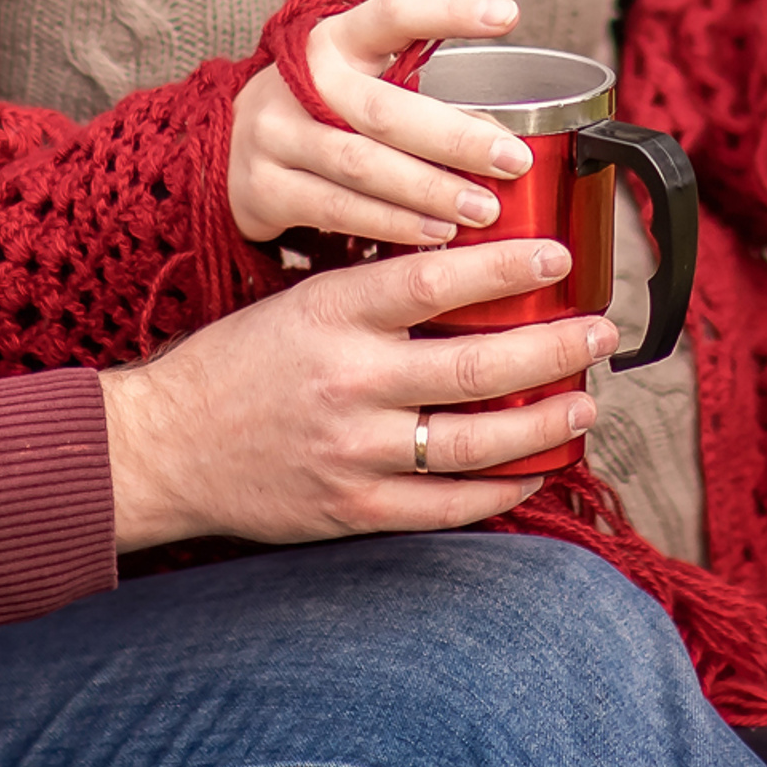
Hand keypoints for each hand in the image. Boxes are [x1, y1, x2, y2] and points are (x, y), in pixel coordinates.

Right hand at [100, 237, 617, 548]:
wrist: (166, 446)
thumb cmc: (236, 362)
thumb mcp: (299, 301)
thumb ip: (376, 294)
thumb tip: (469, 274)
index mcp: (332, 313)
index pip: (435, 280)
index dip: (507, 269)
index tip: (559, 258)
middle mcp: (348, 380)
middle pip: (477, 365)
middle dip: (554, 349)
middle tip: (599, 331)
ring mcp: (353, 451)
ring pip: (476, 441)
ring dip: (543, 422)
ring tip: (584, 401)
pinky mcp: (354, 508)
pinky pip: (447, 504)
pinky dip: (501, 488)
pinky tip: (535, 468)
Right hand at [229, 0, 536, 246]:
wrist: (226, 144)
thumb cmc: (321, 109)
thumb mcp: (357, 80)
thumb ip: (416, 95)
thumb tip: (501, 136)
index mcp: (335, 39)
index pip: (395, 11)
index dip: (450, 9)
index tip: (509, 14)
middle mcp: (299, 80)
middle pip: (384, 108)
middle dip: (454, 137)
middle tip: (512, 159)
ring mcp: (275, 133)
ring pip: (361, 164)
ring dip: (429, 189)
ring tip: (483, 208)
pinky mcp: (263, 187)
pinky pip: (337, 208)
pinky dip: (392, 224)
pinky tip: (435, 233)